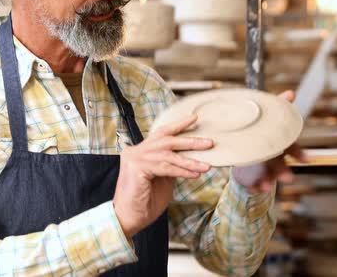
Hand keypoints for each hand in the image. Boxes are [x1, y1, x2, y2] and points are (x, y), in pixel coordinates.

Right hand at [114, 114, 212, 239]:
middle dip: (189, 140)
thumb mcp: (162, 180)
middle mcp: (135, 151)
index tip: (194, 118)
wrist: (128, 218)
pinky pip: (165, 167)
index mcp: (139, 152)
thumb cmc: (144, 202)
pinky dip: (181, 171)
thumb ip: (170, 166)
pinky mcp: (136, 168)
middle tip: (208, 142)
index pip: (160, 134)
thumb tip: (188, 158)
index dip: (178, 125)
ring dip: (189, 160)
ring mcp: (134, 158)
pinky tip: (194, 174)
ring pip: (167, 154)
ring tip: (206, 165)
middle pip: (165, 140)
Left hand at [232, 90, 307, 193]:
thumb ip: (278, 106)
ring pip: (266, 175)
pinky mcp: (249, 173)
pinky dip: (252, 186)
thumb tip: (291, 92)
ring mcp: (261, 166)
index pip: (291, 148)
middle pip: (279, 164)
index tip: (306, 160)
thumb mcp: (266, 118)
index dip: (299, 154)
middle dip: (283, 171)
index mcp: (277, 143)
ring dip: (267, 181)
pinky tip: (252, 189)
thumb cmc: (260, 131)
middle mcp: (272, 156)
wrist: (240, 144)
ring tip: (264, 187)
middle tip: (287, 178)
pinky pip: (251, 182)